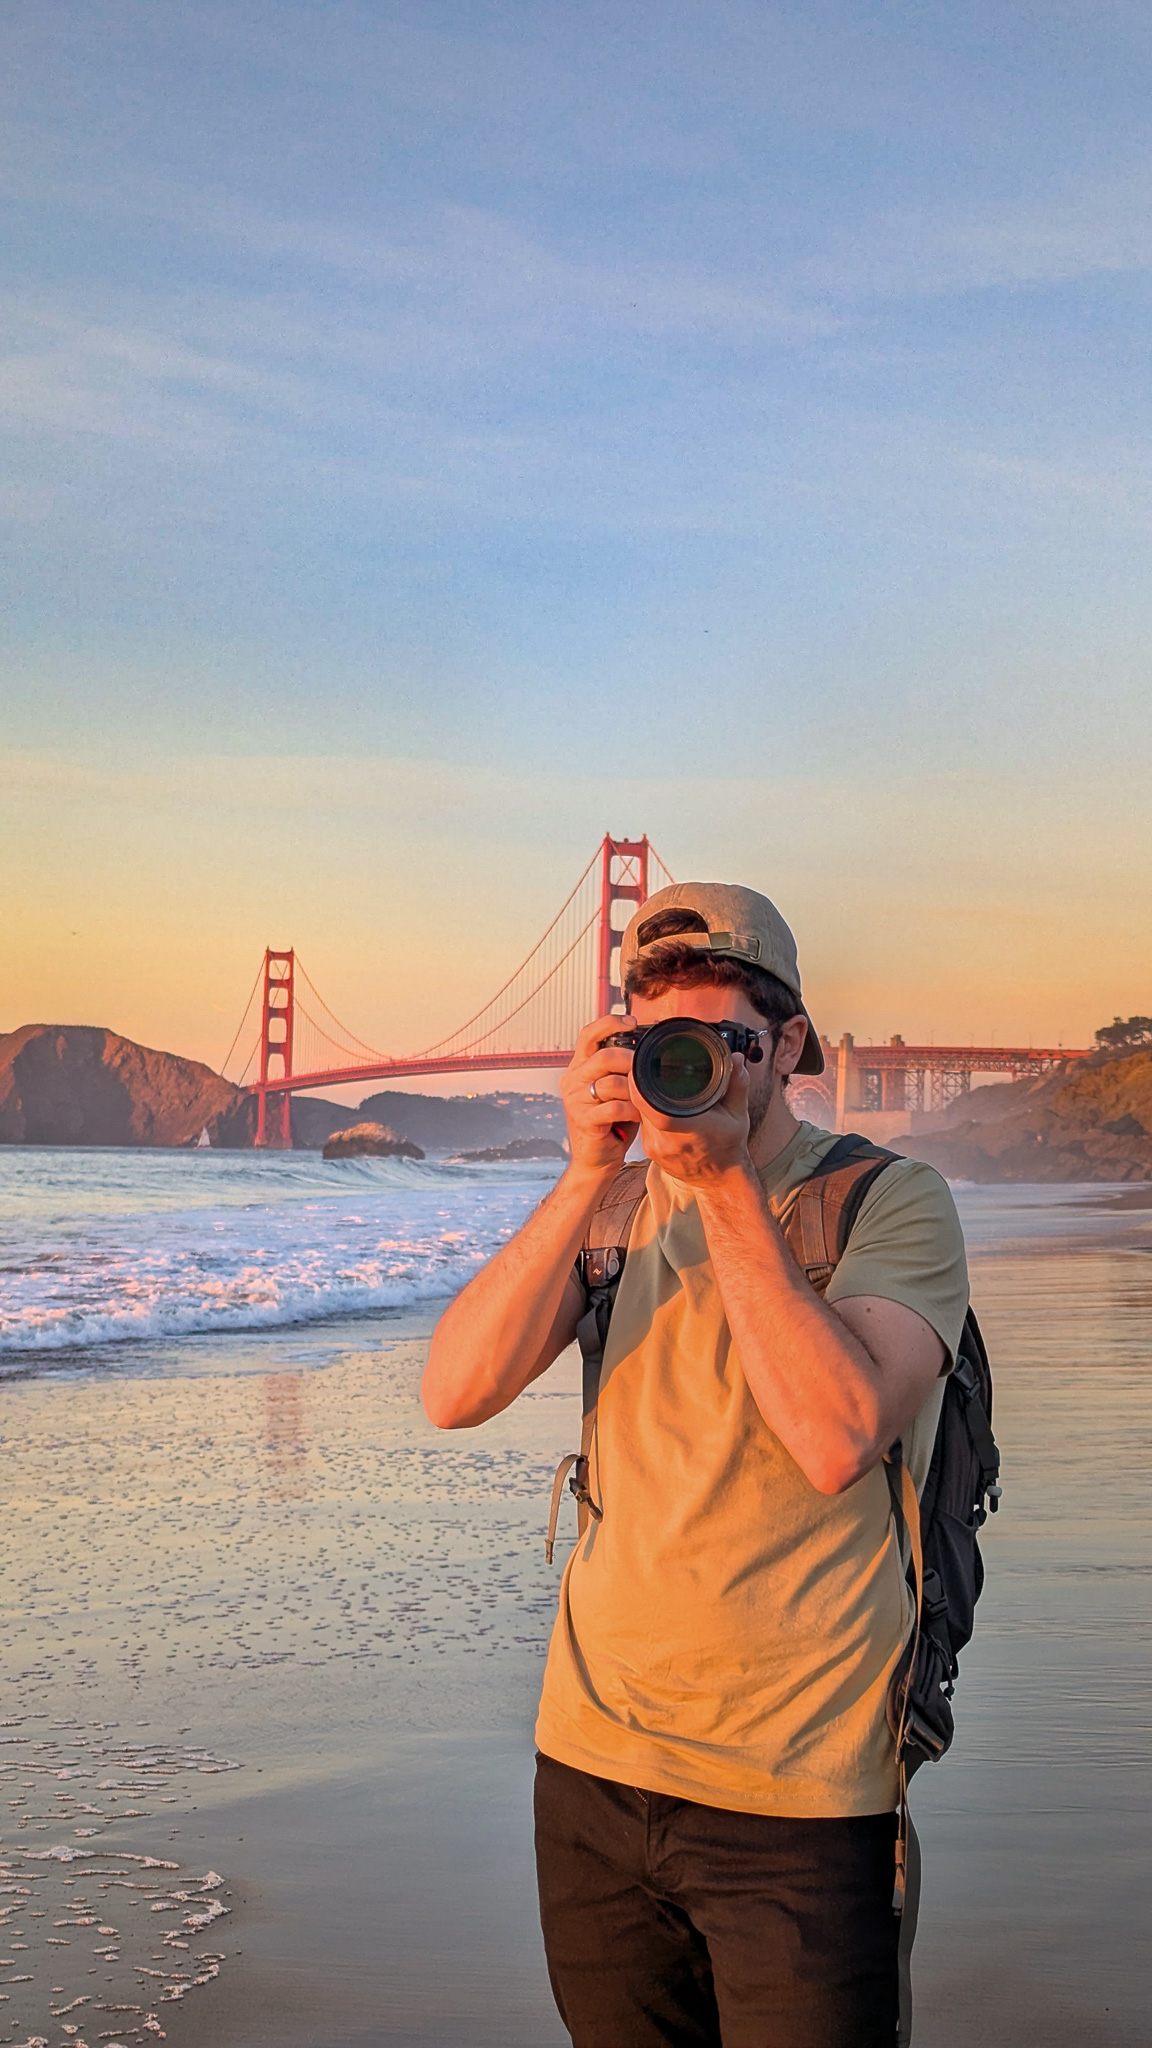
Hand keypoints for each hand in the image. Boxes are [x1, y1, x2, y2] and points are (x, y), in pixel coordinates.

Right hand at [560, 1015, 640, 1173]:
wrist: (596, 1160)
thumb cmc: (612, 1122)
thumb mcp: (616, 1089)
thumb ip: (622, 1068)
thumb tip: (647, 1044)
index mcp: (579, 1067)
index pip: (588, 1034)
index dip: (610, 1023)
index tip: (632, 1022)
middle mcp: (572, 1079)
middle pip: (604, 1056)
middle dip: (631, 1062)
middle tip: (646, 1073)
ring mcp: (574, 1100)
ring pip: (611, 1082)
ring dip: (635, 1092)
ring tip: (642, 1103)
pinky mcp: (582, 1120)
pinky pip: (614, 1107)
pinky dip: (632, 1111)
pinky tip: (636, 1117)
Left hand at [632, 1054, 752, 1186]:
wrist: (719, 1178)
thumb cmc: (728, 1146)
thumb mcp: (738, 1114)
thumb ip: (737, 1084)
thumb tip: (735, 1058)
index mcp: (692, 1130)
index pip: (656, 1110)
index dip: (642, 1087)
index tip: (643, 1066)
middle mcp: (669, 1142)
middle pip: (643, 1105)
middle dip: (644, 1084)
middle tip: (651, 1067)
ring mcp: (656, 1147)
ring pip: (640, 1113)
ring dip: (646, 1097)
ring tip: (659, 1086)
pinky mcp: (649, 1150)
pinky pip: (643, 1123)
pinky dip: (648, 1110)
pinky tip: (660, 1104)